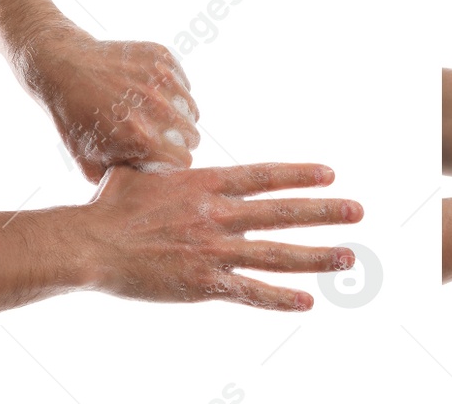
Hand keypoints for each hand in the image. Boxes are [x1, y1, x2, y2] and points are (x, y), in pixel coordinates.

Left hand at [16, 23, 198, 180]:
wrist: (63, 66)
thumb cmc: (74, 118)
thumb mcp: (90, 163)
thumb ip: (123, 182)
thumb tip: (148, 192)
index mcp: (141, 137)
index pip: (183, 161)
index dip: (173, 163)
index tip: (162, 159)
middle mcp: (156, 105)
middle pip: (192, 135)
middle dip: (179, 141)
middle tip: (160, 138)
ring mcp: (160, 77)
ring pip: (191, 108)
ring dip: (178, 115)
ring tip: (155, 116)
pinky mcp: (160, 55)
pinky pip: (183, 82)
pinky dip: (173, 90)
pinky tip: (152, 93)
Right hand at [79, 163, 361, 310]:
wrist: (92, 241)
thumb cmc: (111, 204)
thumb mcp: (142, 168)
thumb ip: (166, 163)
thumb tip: (170, 150)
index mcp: (206, 183)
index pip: (264, 176)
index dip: (299, 175)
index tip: (329, 174)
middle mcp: (218, 214)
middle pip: (282, 212)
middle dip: (324, 211)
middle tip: (358, 210)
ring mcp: (214, 250)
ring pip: (277, 253)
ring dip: (316, 255)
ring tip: (348, 256)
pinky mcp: (204, 283)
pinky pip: (251, 292)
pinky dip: (281, 298)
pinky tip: (307, 302)